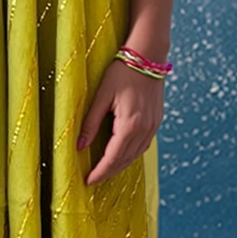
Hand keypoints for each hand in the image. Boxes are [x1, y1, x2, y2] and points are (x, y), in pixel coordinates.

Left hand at [77, 59, 163, 184]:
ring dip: (120, 165)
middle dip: (109, 172)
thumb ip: (90, 123)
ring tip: (105, 170)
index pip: (112, 158)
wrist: (148, 56)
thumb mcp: (101, 96)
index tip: (88, 181)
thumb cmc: (122, 72)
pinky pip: (143, 145)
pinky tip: (122, 154)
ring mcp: (153, 126)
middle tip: (94, 179)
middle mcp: (144, 129)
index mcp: (129, 125)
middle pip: (125, 160)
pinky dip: (131, 154)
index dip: (100, 172)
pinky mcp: (156, 121)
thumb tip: (80, 146)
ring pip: (136, 155)